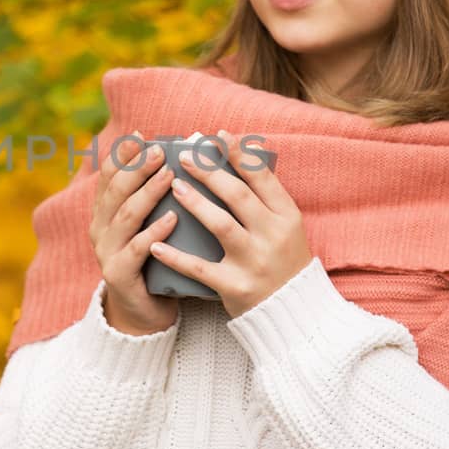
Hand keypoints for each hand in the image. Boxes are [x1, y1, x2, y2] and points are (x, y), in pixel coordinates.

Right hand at [88, 130, 180, 334]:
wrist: (143, 312)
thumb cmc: (154, 260)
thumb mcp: (147, 225)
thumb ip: (152, 197)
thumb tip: (176, 159)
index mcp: (104, 213)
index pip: (107, 177)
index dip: (121, 155)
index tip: (139, 135)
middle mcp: (100, 229)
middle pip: (115, 191)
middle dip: (137, 168)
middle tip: (160, 151)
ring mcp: (107, 252)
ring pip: (126, 216)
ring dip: (148, 193)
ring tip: (169, 176)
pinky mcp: (119, 275)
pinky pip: (137, 249)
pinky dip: (154, 232)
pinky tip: (172, 218)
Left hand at [148, 128, 313, 319]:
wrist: (294, 313)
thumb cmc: (284, 261)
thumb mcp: (287, 228)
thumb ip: (265, 199)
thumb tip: (238, 158)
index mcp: (288, 217)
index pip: (263, 178)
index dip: (240, 154)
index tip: (219, 135)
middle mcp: (273, 237)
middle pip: (238, 196)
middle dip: (209, 173)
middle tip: (183, 156)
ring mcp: (254, 262)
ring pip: (221, 225)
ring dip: (195, 203)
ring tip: (174, 186)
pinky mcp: (235, 286)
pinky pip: (200, 268)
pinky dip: (176, 256)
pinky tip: (155, 244)